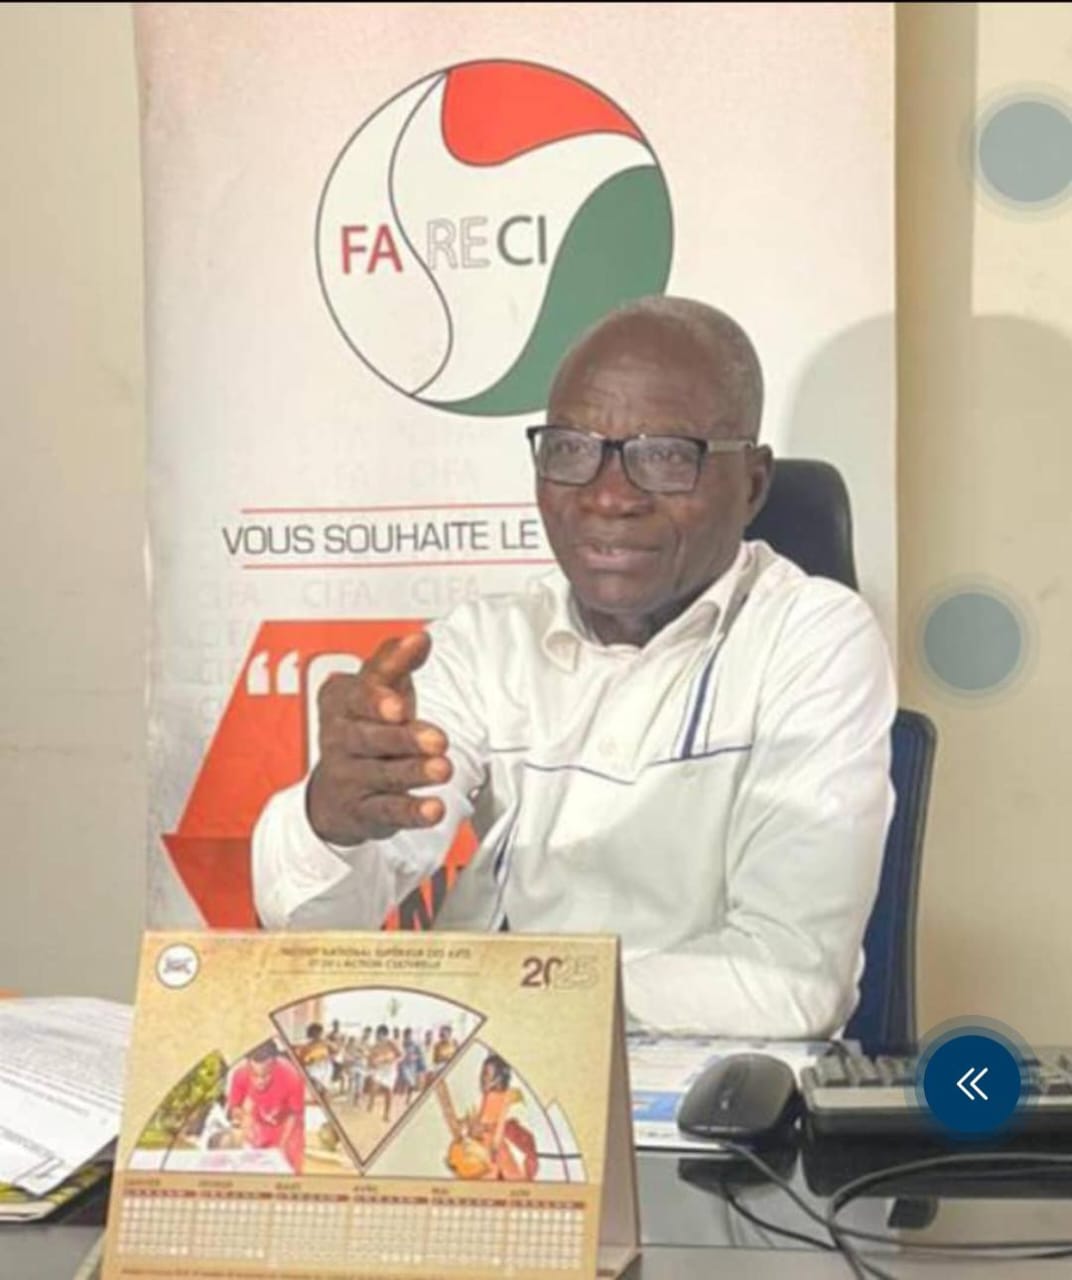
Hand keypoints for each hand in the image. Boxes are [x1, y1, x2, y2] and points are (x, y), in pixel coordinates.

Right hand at [307, 632, 452, 845]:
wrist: (336, 792)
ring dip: (414, 773)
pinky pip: (387, 812)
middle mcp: (338, 740)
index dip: (375, 702)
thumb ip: (394, 662)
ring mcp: (349, 777)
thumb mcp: (375, 688)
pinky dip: (411, 812)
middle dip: (404, 739)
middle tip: (438, 740)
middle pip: (369, 739)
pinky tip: (433, 809)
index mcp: (340, 702)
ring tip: (443, 769)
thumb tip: (419, 638)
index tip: (398, 705)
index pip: (354, 698)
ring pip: (382, 775)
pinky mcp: (363, 812)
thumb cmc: (364, 727)